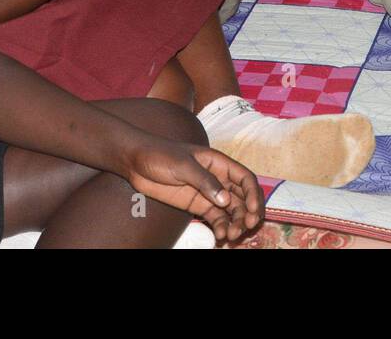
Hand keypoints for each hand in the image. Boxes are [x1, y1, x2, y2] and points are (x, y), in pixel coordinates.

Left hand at [123, 139, 264, 242]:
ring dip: (235, 223)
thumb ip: (205, 182)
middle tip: (246, 228)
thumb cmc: (161, 155)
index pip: (245, 179)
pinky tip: (220, 235)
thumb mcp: (183, 165)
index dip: (254, 194)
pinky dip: (221, 227)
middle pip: (242, 198)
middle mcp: (218, 179)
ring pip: (231, 211)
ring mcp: (208, 193)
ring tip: (230, 235)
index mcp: (219, 163)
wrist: (136, 162)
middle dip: (248, 213)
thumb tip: (225, 200)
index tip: (254, 211)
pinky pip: (215, 218)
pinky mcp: (197, 205)